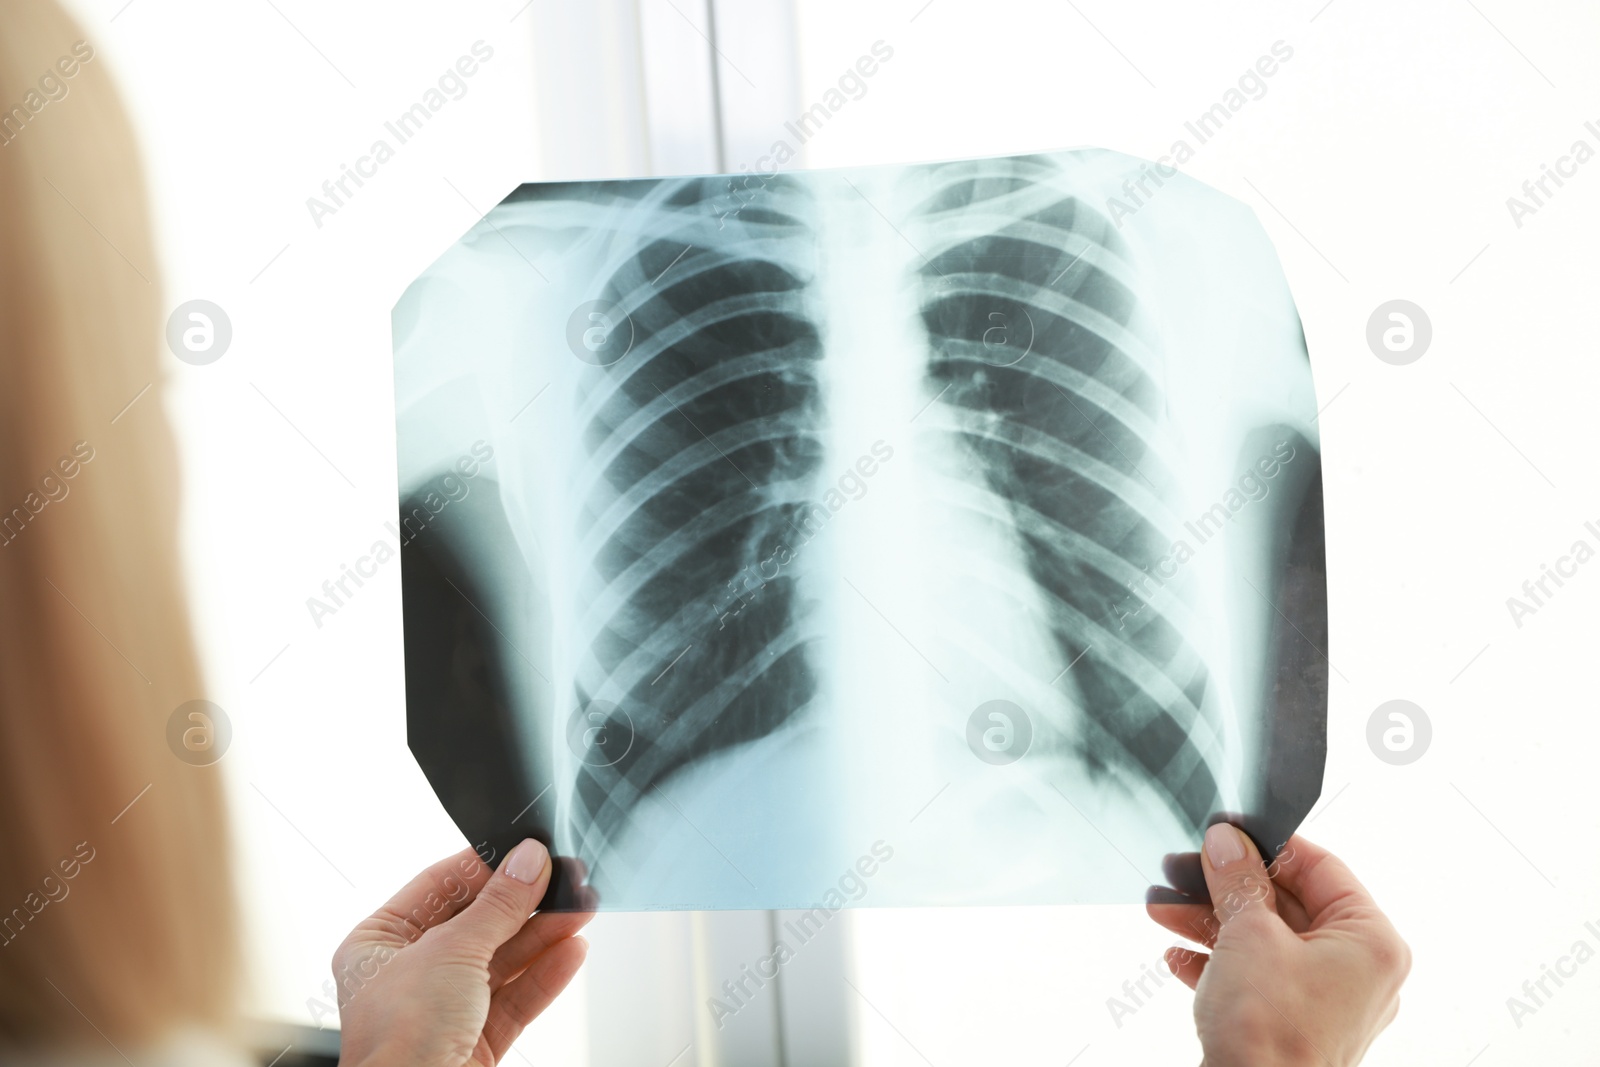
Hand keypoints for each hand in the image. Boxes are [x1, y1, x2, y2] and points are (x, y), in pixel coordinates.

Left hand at [334, 839, 594, 1066]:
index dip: (485, 867)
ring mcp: (443, 1009)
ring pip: (503, 960)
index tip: (526, 849)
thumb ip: (499, 905)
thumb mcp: (453, 951)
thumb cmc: (400, 1040)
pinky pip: (515, 997)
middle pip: (478, 923)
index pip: (439, 887)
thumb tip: (529, 861)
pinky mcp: (475, 1040)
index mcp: (378, 944)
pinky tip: (571, 951)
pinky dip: (545, 974)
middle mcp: (407, 974)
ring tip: (582, 909)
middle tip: (566, 878)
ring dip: (544, 936)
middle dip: (525, 904)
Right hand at [1146, 829, 1409, 1066]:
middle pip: (1288, 905)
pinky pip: (1259, 979)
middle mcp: (1359, 972)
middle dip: (1226, 889)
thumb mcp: (1248, 935)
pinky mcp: (1295, 1026)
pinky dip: (1220, 963)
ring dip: (1212, 922)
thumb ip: (1237, 880)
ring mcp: (1328, 1003)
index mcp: (1371, 942)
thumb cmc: (1270, 1031)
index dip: (1269, 846)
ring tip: (1163, 908)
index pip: (1322, 868)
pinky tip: (1179, 957)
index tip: (1227, 835)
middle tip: (1182, 869)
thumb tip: (1227, 842)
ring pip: (1267, 941)